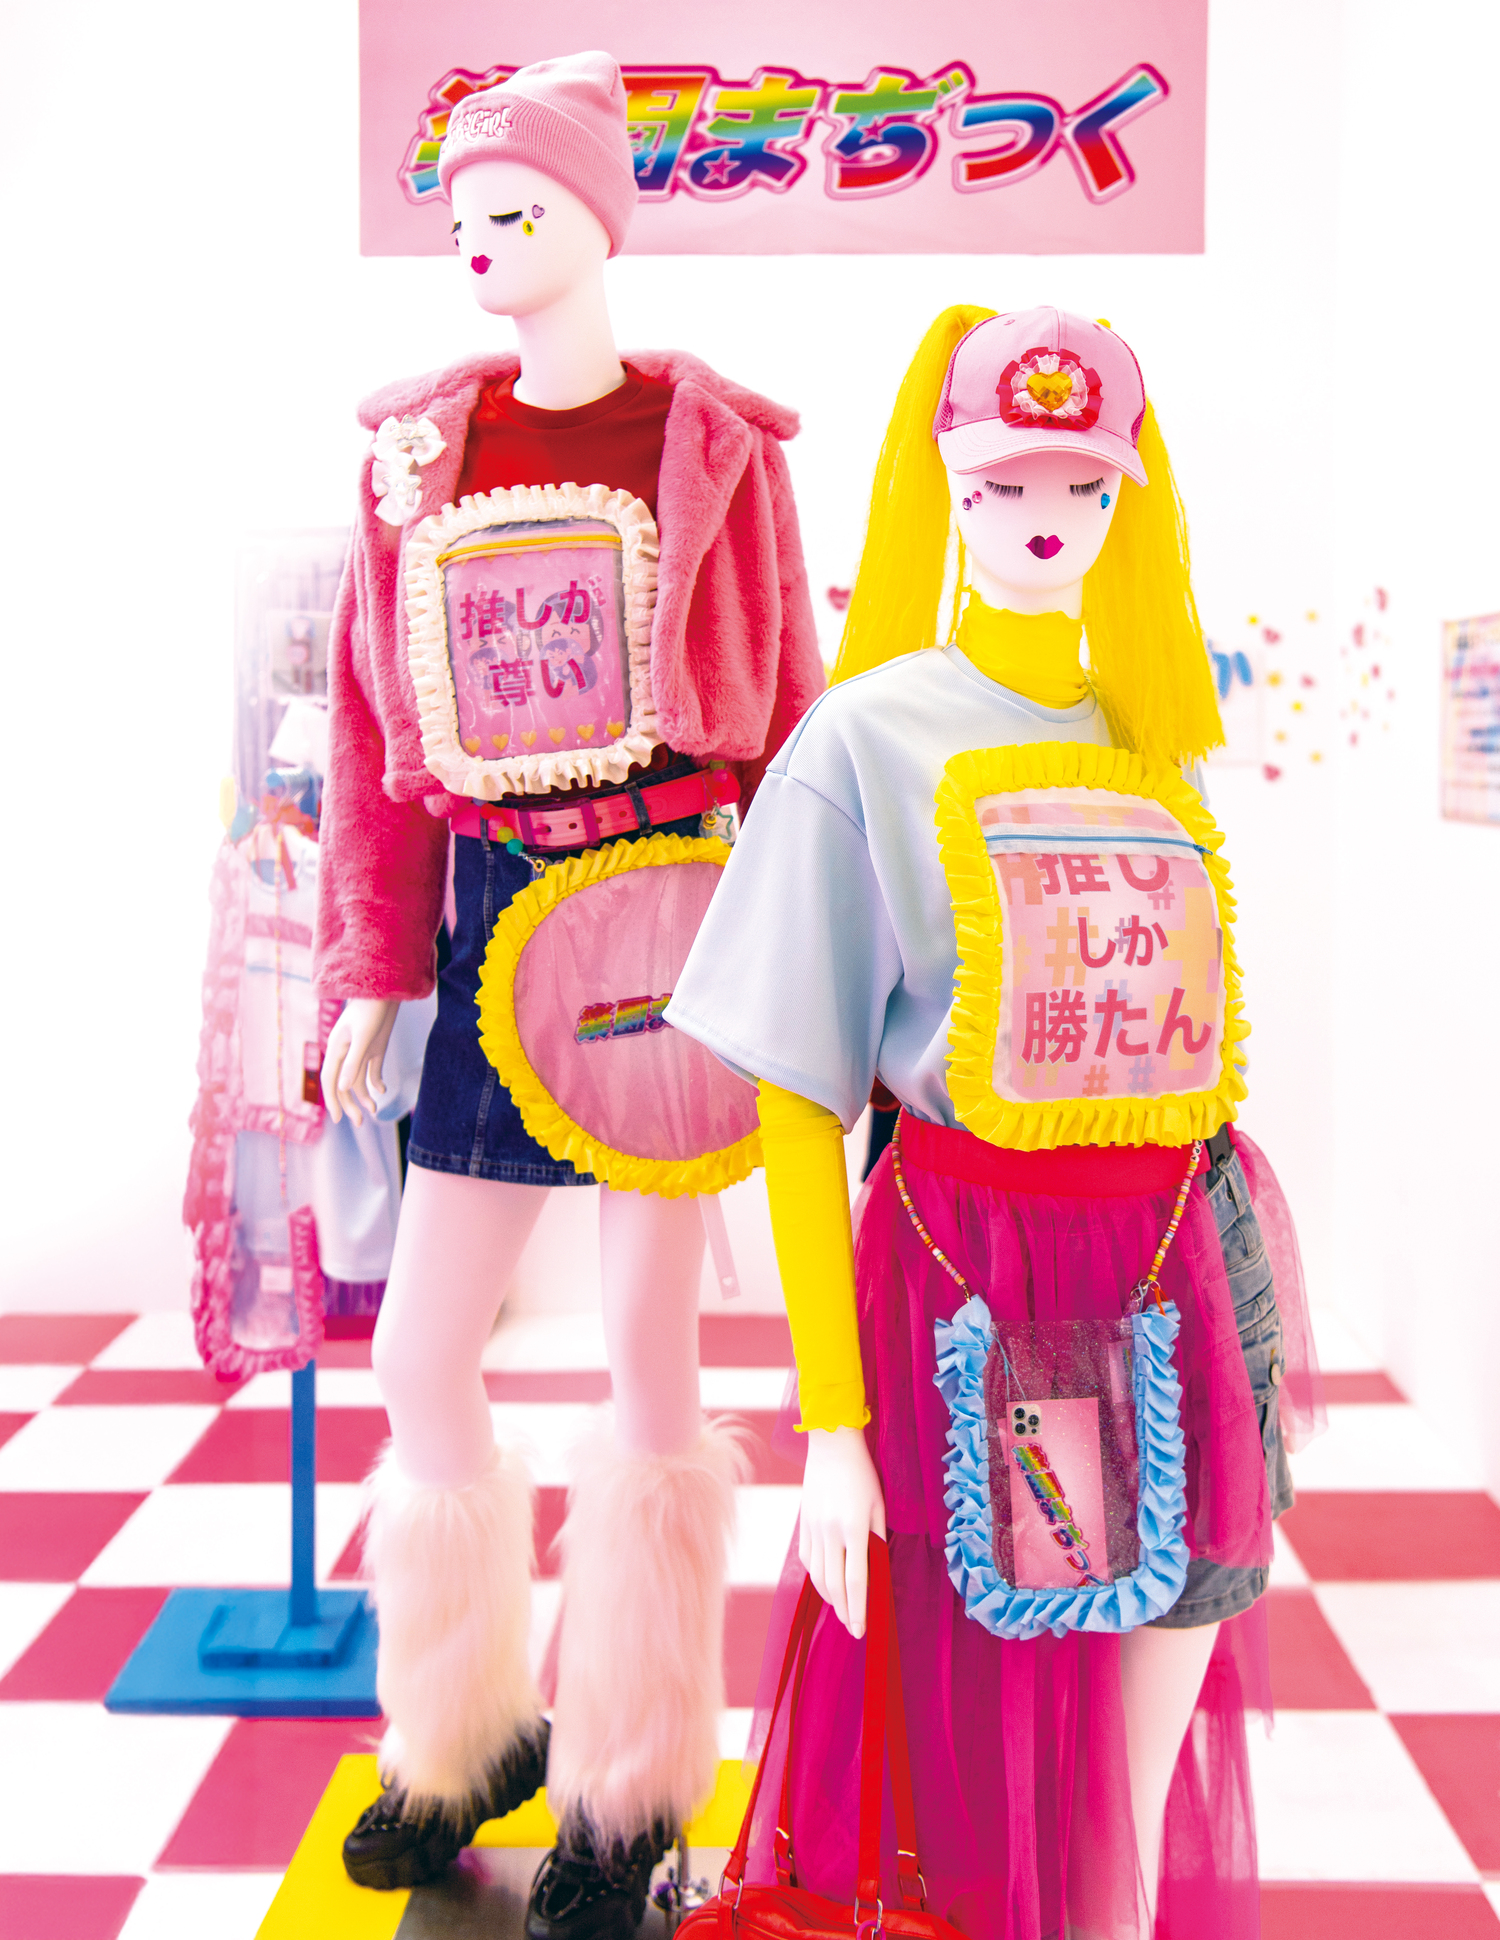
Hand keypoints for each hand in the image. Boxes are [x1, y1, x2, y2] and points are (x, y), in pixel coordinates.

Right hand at [321, 998, 400, 1125]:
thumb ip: (353, 1062)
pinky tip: (382, 1091)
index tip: (337, 1119)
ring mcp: (361, 1051)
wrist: (387, 990)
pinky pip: (372, 1071)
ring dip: (364, 1097)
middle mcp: (346, 1052)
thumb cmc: (372, 1010)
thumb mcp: (363, 1037)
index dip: (332, 1100)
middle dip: (350, 1104)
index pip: (329, 1080)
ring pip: (358, 1080)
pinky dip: (376, 1083)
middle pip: (344, 1084)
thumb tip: (342, 1088)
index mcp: (337, 1048)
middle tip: (360, 1123)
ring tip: (374, 1112)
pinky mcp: (375, 1048)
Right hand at [798, 1424, 886, 1637]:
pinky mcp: (802, 1525)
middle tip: (854, 1629)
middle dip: (844, 1611)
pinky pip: (807, 1560)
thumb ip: (877, 1539)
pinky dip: (816, 1578)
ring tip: (842, 1611)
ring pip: (817, 1576)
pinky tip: (827, 1586)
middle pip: (834, 1584)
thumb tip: (876, 1573)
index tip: (862, 1629)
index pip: (855, 1579)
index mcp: (853, 1527)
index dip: (859, 1608)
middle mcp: (829, 1531)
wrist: (831, 1446)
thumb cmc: (863, 1474)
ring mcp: (812, 1528)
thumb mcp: (878, 1505)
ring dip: (830, 1599)